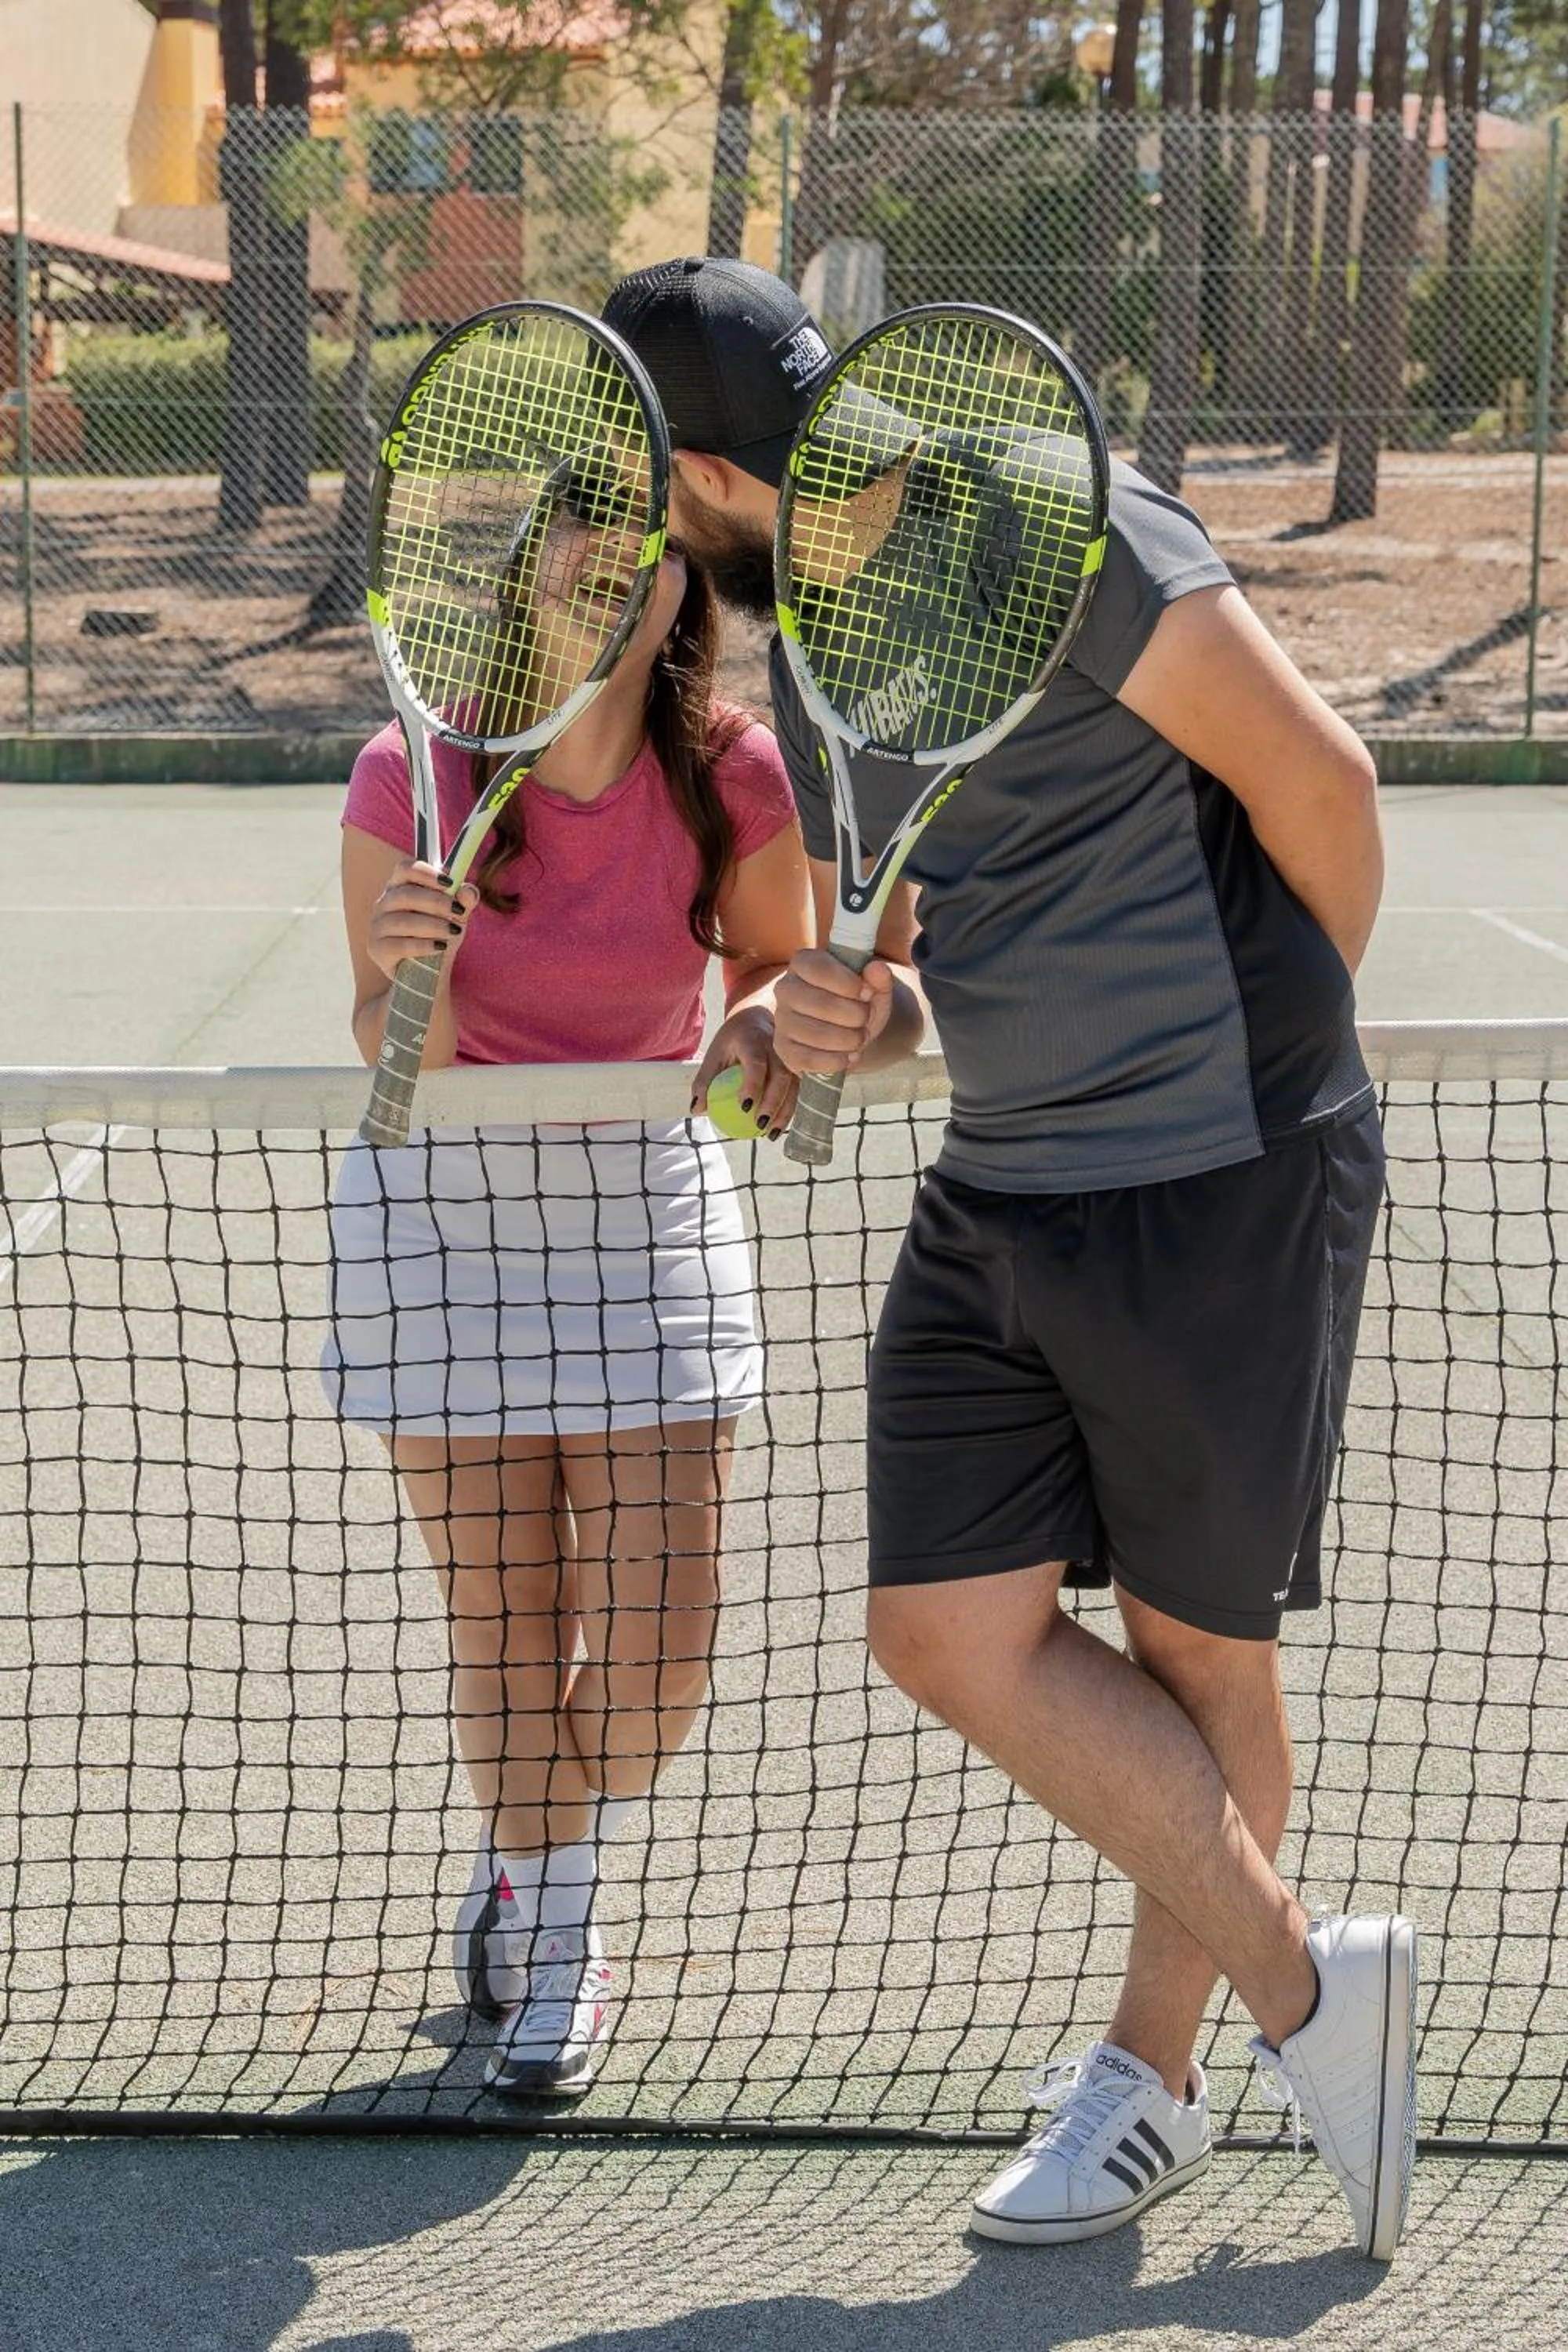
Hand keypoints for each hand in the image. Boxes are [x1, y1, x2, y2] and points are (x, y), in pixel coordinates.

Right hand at [366, 861, 476, 987]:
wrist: (427, 972)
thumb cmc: (437, 935)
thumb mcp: (454, 917)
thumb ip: (463, 902)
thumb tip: (469, 891)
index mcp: (399, 887)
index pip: (404, 869)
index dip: (425, 872)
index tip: (449, 882)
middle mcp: (383, 904)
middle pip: (405, 895)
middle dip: (436, 902)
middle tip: (458, 911)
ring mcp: (377, 926)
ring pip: (402, 921)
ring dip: (433, 925)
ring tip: (453, 931)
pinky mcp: (377, 949)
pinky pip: (399, 945)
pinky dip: (423, 945)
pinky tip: (439, 947)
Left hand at [690, 1007, 799, 1140]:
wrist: (757, 1016)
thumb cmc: (733, 1039)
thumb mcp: (715, 1053)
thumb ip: (705, 1079)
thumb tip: (697, 1109)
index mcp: (753, 1040)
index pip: (756, 1062)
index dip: (752, 1084)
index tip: (744, 1107)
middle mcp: (777, 1046)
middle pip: (781, 1075)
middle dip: (772, 1102)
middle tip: (759, 1125)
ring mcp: (791, 1055)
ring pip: (793, 1086)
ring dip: (784, 1112)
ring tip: (770, 1134)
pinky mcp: (798, 1066)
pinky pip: (796, 1090)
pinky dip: (788, 1110)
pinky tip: (776, 1128)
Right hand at [772, 950, 894, 1074]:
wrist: (849, 1032)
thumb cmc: (857, 1004)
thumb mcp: (875, 990)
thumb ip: (879, 978)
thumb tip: (878, 969)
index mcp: (804, 963)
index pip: (818, 969)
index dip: (847, 983)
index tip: (868, 994)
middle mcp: (786, 988)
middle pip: (819, 1003)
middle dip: (853, 1015)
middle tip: (865, 1019)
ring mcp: (782, 1019)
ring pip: (815, 1034)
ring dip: (847, 1040)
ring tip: (860, 1038)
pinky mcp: (783, 1047)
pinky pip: (807, 1058)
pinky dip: (835, 1061)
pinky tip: (849, 1057)